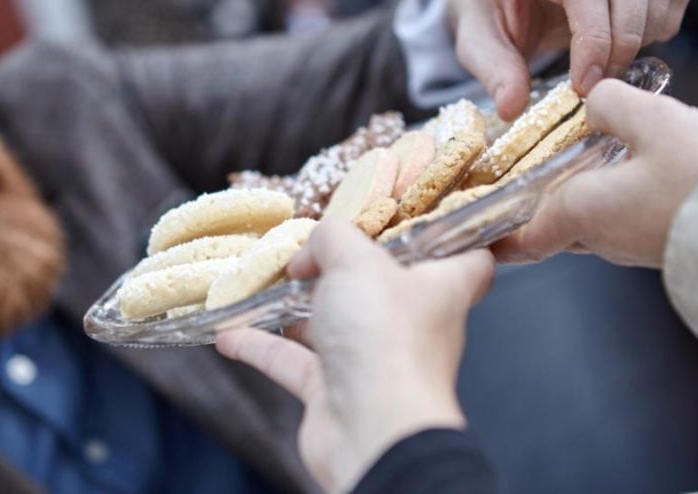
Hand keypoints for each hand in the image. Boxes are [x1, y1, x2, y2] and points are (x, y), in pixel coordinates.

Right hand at [216, 220, 493, 491]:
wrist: (371, 432)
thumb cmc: (385, 340)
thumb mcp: (356, 261)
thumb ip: (331, 239)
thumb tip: (308, 250)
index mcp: (440, 288)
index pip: (467, 259)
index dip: (449, 235)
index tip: (419, 215)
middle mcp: (411, 325)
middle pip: (385, 287)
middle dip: (347, 267)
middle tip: (313, 245)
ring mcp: (372, 360)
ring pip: (334, 324)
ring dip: (297, 306)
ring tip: (266, 281)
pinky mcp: (335, 392)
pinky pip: (294, 362)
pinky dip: (262, 346)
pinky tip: (230, 333)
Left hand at [448, 0, 689, 118]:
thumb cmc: (493, 8)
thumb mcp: (479, 35)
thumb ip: (494, 68)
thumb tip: (511, 108)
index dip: (594, 44)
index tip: (584, 88)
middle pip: (632, 1)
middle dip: (620, 50)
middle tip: (597, 87)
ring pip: (659, 2)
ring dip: (640, 41)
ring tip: (605, 62)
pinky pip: (672, 1)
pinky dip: (657, 29)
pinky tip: (621, 42)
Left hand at [492, 79, 697, 267]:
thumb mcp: (651, 122)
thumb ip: (612, 105)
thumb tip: (593, 99)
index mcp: (577, 213)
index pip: (519, 239)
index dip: (495, 237)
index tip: (478, 233)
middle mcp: (597, 238)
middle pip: (549, 226)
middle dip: (534, 205)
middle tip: (525, 181)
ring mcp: (627, 246)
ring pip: (586, 223)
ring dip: (576, 198)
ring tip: (577, 166)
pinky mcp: (655, 243)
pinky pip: (619, 222)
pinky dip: (609, 200)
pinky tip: (626, 172)